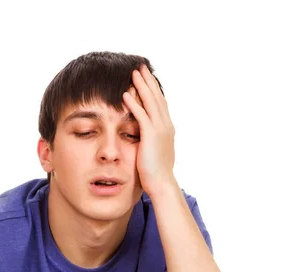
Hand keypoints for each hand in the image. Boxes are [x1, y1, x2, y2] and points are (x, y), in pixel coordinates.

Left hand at [123, 65, 176, 196]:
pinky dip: (134, 103)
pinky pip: (141, 115)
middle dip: (148, 81)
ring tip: (133, 74)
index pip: (159, 104)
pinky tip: (126, 94)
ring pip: (150, 102)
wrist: (162, 183)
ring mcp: (160, 130)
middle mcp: (166, 125)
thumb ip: (149, 140)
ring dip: (141, 86)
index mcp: (166, 128)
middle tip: (140, 67)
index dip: (153, 89)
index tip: (146, 77)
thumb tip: (142, 137)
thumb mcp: (154, 151)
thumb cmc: (155, 172)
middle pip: (156, 98)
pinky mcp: (151, 136)